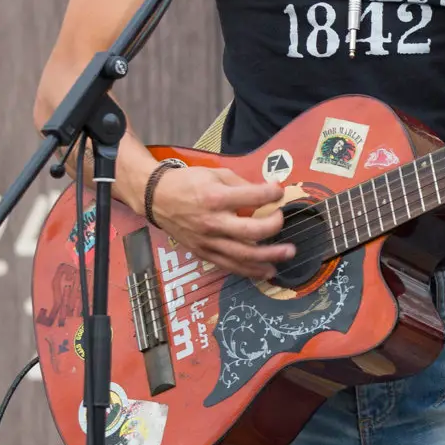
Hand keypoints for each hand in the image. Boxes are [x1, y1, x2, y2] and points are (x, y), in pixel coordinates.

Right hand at [150, 165, 293, 280]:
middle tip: (284, 221)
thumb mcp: (216, 174)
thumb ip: (243, 184)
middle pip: (251, 231)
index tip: (279, 193)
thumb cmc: (187, 183)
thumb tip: (269, 192)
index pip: (253, 198)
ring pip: (243, 255)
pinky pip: (229, 265)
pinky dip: (249, 270)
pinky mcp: (203, 252)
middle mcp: (212, 222)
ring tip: (288, 254)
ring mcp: (207, 241)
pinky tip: (266, 271)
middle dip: (274, 227)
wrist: (156, 198)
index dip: (272, 195)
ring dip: (269, 257)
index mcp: (216, 198)